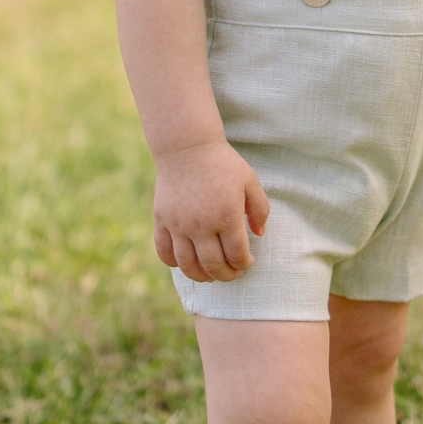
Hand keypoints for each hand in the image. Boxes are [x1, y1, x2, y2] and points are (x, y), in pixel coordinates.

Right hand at [152, 140, 268, 281]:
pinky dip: (174, 263)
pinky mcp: (162, 221)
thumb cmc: (223, 163)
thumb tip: (260, 234)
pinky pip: (164, 252)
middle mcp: (201, 225)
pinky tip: (185, 263)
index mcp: (226, 216)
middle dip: (227, 275)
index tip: (247, 262)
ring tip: (210, 276)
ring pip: (188, 265)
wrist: (187, 147)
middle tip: (233, 274)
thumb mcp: (250, 181)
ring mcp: (179, 225)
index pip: (237, 254)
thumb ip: (260, 209)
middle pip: (214, 265)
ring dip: (201, 276)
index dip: (244, 264)